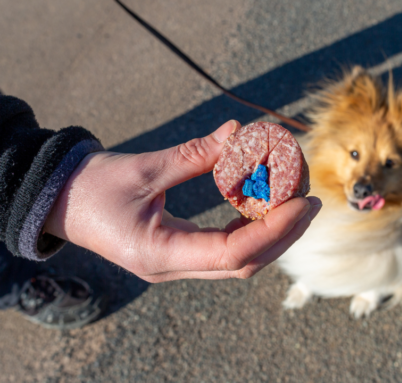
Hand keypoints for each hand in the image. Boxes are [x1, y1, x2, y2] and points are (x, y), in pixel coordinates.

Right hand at [44, 120, 321, 281]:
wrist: (62, 201)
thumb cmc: (92, 186)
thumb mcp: (143, 167)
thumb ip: (195, 154)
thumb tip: (239, 134)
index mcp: (159, 254)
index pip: (232, 254)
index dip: (273, 230)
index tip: (301, 202)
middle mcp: (172, 268)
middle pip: (244, 263)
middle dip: (282, 235)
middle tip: (310, 202)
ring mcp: (177, 264)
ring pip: (239, 261)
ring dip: (271, 234)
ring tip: (297, 203)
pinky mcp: (180, 253)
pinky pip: (226, 249)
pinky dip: (252, 230)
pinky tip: (267, 208)